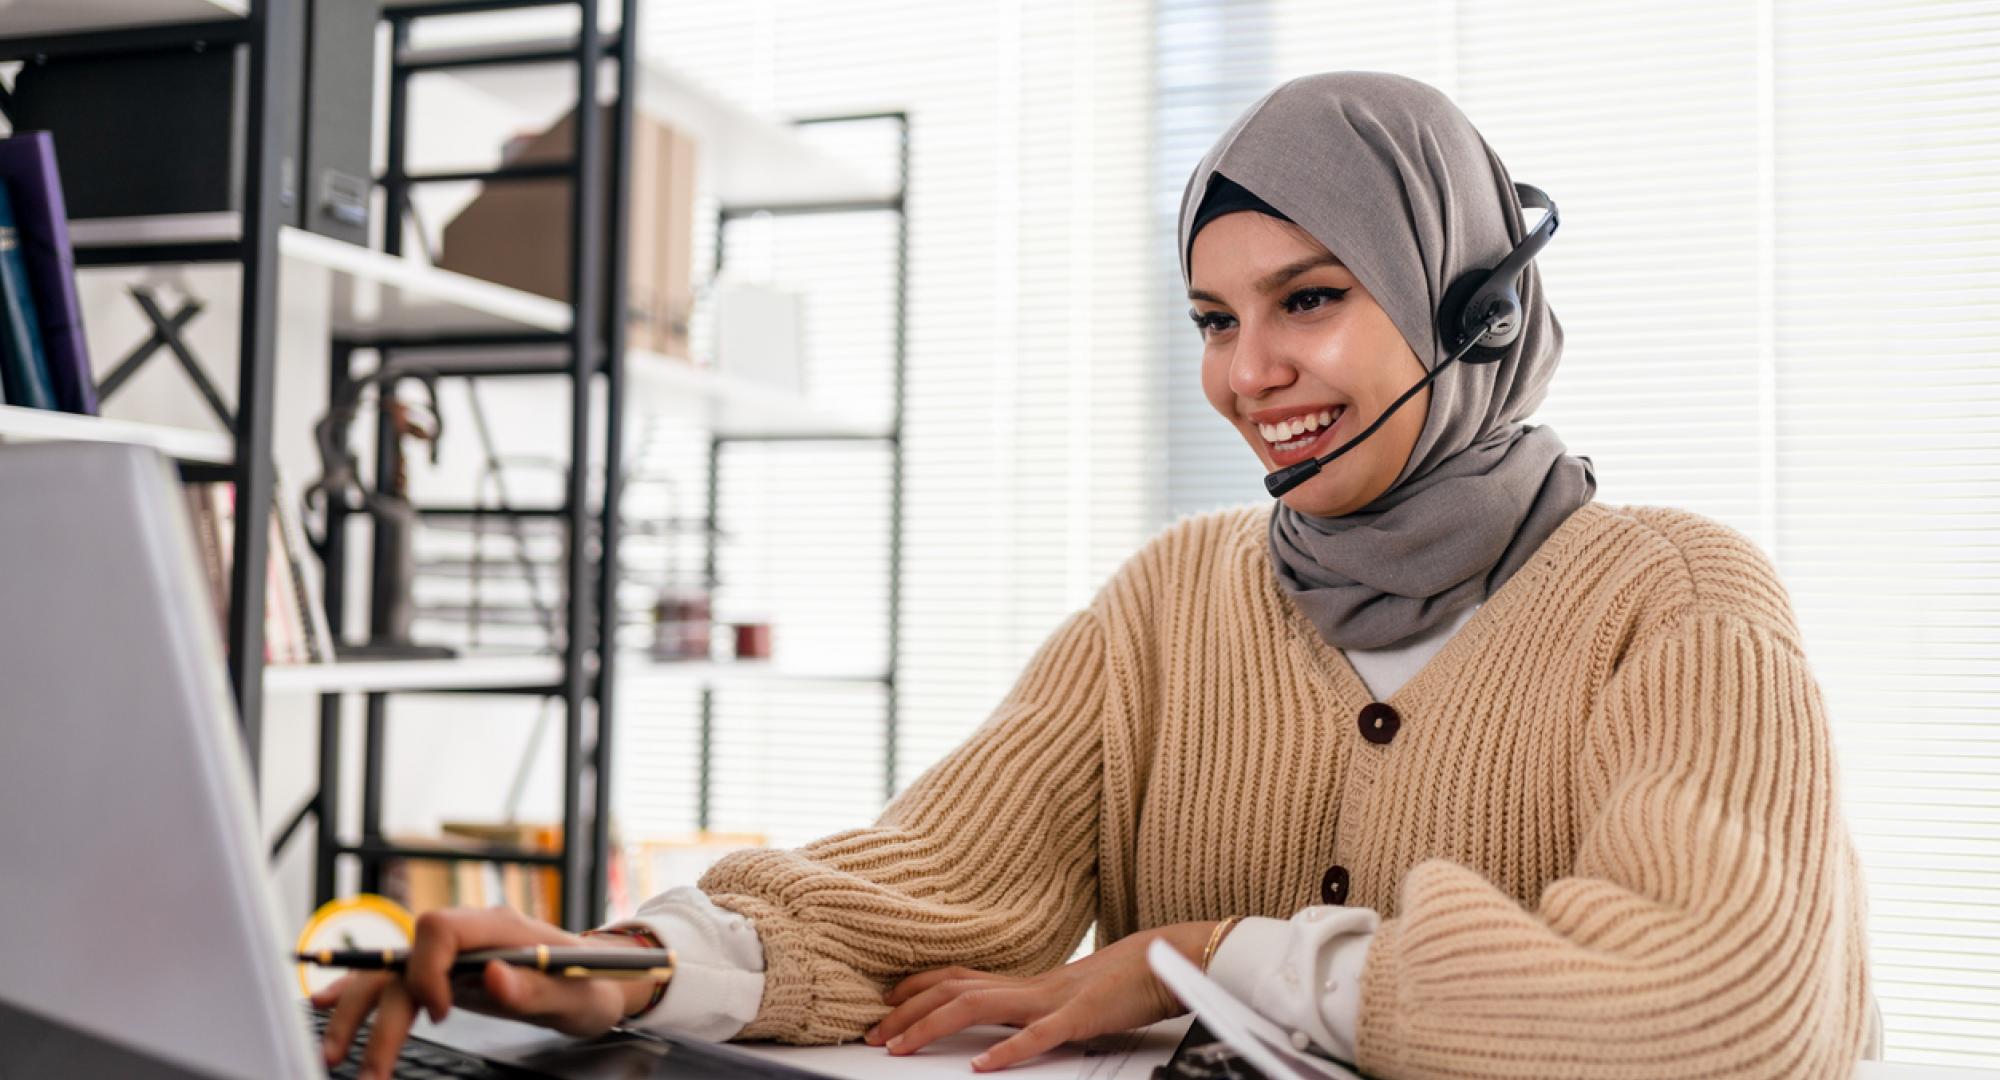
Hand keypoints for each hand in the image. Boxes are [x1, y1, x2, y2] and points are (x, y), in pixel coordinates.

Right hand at [309, 906, 657, 1079]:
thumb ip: (536, 988)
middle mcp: (469, 936)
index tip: (441, 1014)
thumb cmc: (591, 984)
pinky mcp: (447, 976)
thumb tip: (494, 976)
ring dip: (359, 1011)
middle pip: (404, 960)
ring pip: (391, 974)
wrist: (599, 979)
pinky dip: (361, 992)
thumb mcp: (578, 994)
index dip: (427, 969)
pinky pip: (397, 978)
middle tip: (367, 1067)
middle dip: (377, 1012)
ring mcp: (455, 955)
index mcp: (500, 929)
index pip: (439, 929)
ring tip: (336, 1054)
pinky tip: (326, 1004)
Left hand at [864, 921, 1219, 1071]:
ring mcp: (1051, 998)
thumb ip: (1031, 1006)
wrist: (1168, 959)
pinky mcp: (1079, 1017)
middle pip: (952, 989)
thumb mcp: (1065, 996)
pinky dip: (1007, 1050)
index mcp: (1024, 980)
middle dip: (906, 1011)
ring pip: (978, 1005)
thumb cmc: (1121, 981)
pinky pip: (1038, 1035)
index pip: (956, 976)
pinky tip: (983, 1066)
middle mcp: (1028, 984)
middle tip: (872, 1034)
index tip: (884, 1001)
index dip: (915, 986)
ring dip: (932, 1025)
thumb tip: (1002, 1025)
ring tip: (901, 1047)